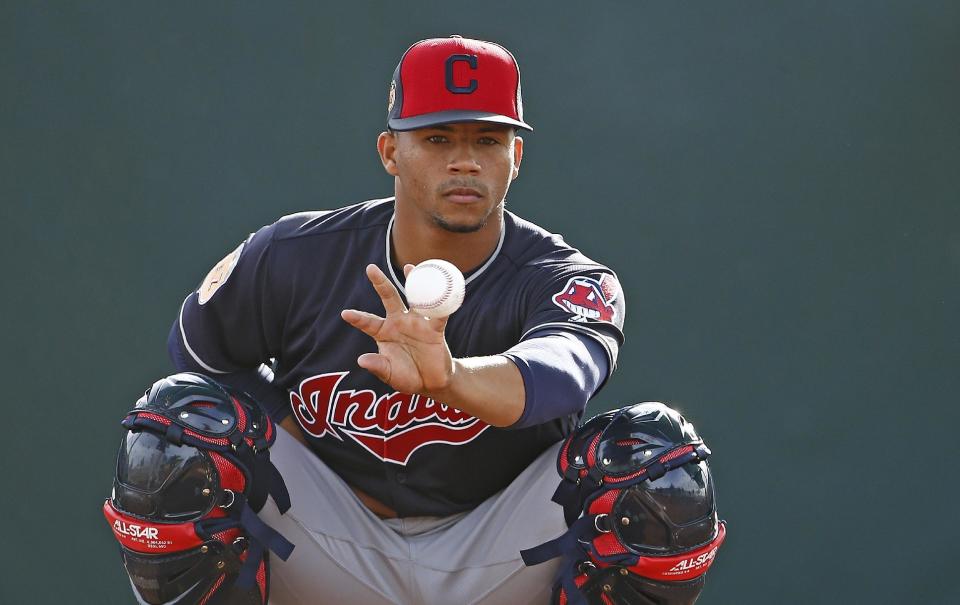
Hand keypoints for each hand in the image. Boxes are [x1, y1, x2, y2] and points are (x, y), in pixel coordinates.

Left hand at [341, 264, 454, 395]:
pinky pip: (439, 315)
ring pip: (414, 299)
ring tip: (410, 267)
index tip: (345, 313)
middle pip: (389, 298)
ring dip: (412, 282)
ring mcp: (417, 323)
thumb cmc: (406, 376)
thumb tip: (361, 360)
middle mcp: (399, 322)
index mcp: (384, 332)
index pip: (368, 322)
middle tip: (370, 268)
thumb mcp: (389, 374)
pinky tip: (444, 291)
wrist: (431, 382)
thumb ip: (378, 366)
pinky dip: (442, 305)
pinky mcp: (435, 329)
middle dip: (380, 283)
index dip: (358, 318)